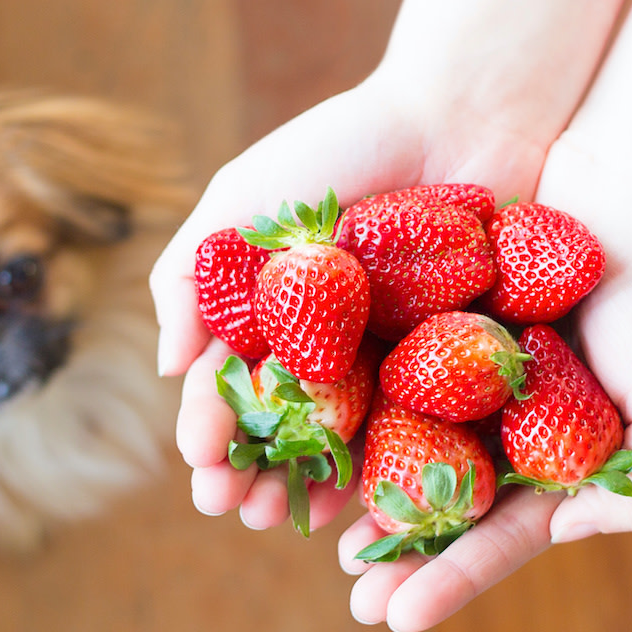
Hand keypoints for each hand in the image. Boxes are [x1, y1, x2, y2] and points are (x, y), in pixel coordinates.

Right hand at [152, 77, 548, 531]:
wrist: (463, 112)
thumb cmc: (345, 145)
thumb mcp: (244, 198)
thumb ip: (192, 276)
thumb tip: (167, 371)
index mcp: (276, 316)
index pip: (235, 387)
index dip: (214, 430)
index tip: (202, 467)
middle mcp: (331, 347)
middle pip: (287, 428)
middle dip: (258, 472)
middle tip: (242, 509)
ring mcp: (393, 360)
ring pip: (349, 442)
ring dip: (315, 485)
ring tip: (292, 519)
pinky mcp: (458, 366)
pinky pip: (422, 431)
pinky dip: (396, 467)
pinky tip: (373, 501)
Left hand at [338, 140, 631, 631]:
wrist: (621, 186)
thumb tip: (570, 535)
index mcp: (549, 459)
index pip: (496, 533)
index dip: (451, 576)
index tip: (398, 616)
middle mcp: (496, 430)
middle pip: (439, 508)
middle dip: (397, 557)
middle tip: (353, 602)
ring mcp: (457, 384)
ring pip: (397, 451)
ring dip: (356, 499)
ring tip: (315, 540)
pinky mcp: (423, 329)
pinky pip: (376, 377)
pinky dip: (344, 413)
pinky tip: (307, 444)